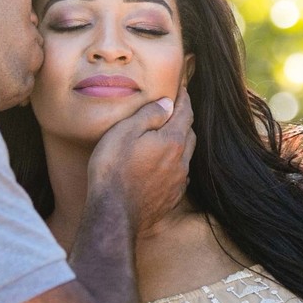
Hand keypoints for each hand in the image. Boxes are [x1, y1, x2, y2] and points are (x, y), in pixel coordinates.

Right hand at [88, 86, 194, 232]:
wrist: (114, 215)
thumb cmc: (114, 170)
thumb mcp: (125, 132)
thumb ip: (149, 115)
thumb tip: (168, 103)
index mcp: (172, 141)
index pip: (184, 112)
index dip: (183, 98)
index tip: (182, 88)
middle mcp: (181, 161)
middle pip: (189, 133)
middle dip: (183, 119)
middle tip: (174, 110)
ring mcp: (178, 182)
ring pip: (186, 155)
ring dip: (180, 142)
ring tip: (168, 136)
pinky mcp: (171, 198)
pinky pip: (179, 175)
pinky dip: (175, 164)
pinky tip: (165, 166)